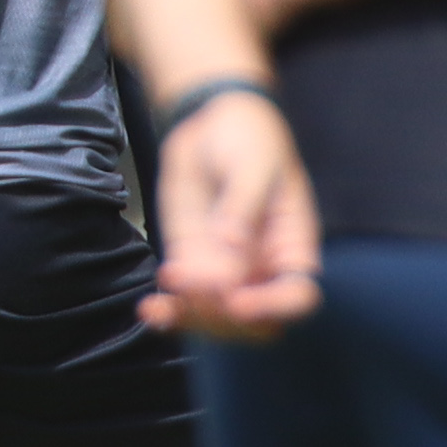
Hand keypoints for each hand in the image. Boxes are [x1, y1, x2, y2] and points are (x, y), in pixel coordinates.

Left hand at [144, 85, 321, 338]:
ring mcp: (226, 270)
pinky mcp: (191, 262)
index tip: (239, 302)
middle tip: (197, 285)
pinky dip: (168, 312)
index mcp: (292, 248)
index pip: (296, 297)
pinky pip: (183, 300)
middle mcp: (262, 269)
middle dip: (226, 316)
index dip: (273, 308)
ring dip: (193, 315)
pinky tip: (149, 310)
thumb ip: (243, 206)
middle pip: (254, 323)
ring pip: (216, 318)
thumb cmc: (249, 141)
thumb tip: (230, 244)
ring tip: (171, 283)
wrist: (214, 123)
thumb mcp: (252, 165)